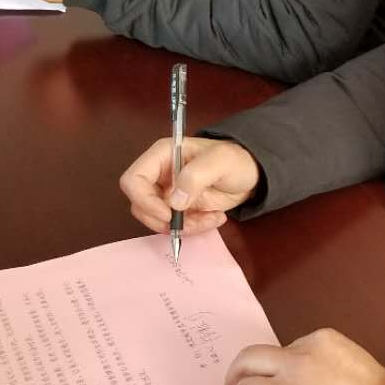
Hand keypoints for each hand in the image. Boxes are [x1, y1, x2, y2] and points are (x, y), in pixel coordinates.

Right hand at [120, 136, 260, 234]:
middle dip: (164, 219)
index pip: (133, 180)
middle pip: (140, 205)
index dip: (144, 201)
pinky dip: (194, 228)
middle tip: (192, 221)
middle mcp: (159, 175)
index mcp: (162, 156)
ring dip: (184, 226)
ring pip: (157, 220)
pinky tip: (215, 217)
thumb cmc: (236, 160)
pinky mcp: (178, 208)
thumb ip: (196, 176)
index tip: (169, 213)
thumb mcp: (221, 161)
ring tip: (211, 218)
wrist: (251, 174)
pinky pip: (174, 226)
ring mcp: (167, 193)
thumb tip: (174, 202)